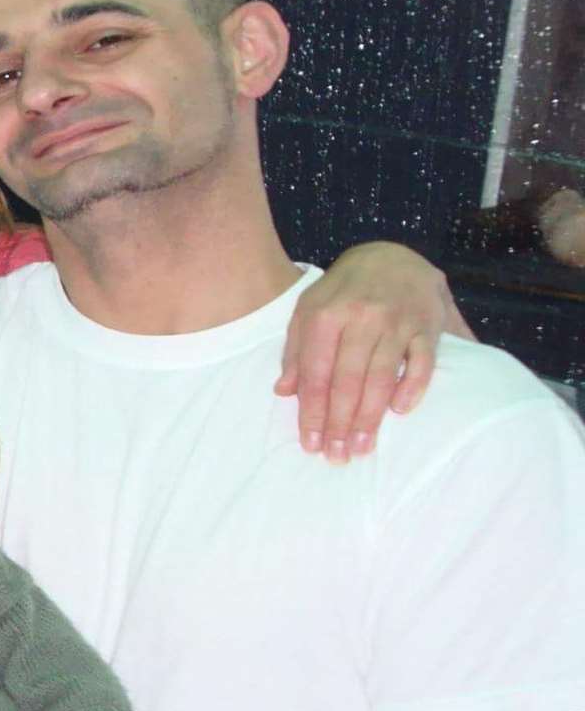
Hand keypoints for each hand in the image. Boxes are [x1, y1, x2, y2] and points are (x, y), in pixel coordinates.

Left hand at [276, 241, 469, 462]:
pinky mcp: (427, 325)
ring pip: (381, 376)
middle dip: (339, 423)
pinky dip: (412, 387)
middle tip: (336, 455)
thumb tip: (283, 392)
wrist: (392, 255)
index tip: (310, 443)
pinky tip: (400, 412)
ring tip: (361, 447)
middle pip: (347, 380)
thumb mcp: (308, 310)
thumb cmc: (342, 291)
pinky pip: (422, 361)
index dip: (312, 411)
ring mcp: (396, 321)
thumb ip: (295, 350)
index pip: (315, 373)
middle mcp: (360, 318)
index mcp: (325, 315)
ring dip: (370, 417)